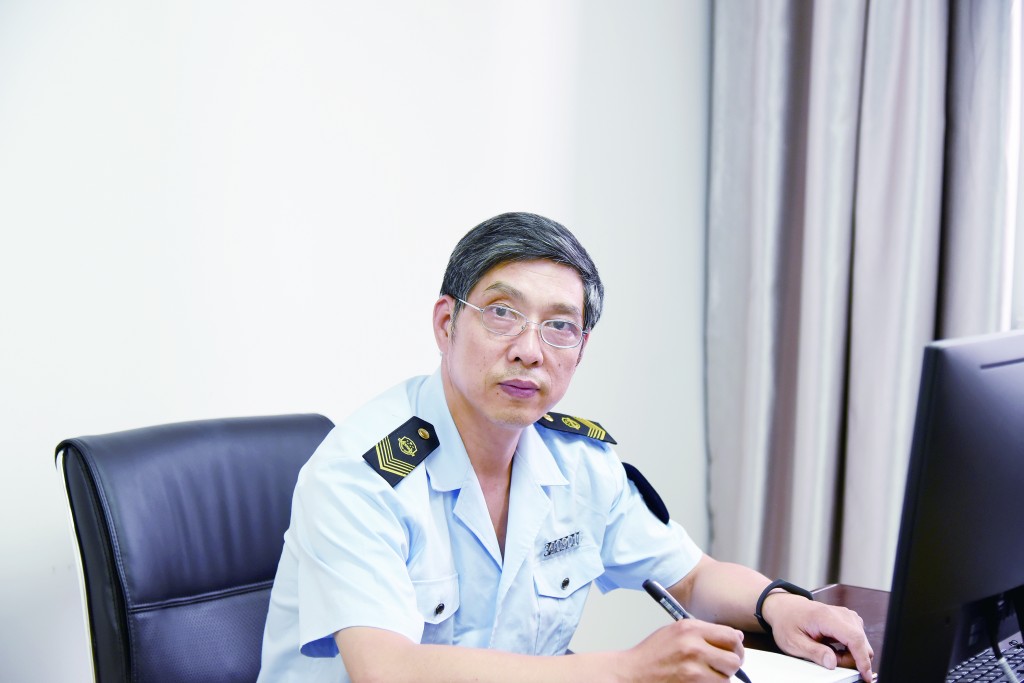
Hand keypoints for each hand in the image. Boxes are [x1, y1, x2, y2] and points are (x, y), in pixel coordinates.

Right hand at [627, 619, 745, 681]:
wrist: (632, 674)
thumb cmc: (651, 655)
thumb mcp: (675, 632)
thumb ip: (704, 632)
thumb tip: (736, 636)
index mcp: (690, 628)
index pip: (730, 635)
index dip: (736, 646)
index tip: (733, 651)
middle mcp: (693, 646)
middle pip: (734, 659)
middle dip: (730, 665)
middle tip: (722, 667)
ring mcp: (693, 669)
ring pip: (726, 678)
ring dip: (719, 678)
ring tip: (702, 675)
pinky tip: (696, 681)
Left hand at [762, 593, 873, 681]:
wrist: (785, 608)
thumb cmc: (788, 622)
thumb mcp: (793, 642)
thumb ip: (814, 653)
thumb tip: (832, 663)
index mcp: (826, 617)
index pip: (854, 637)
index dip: (862, 658)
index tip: (864, 674)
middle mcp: (840, 613)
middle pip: (861, 642)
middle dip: (850, 659)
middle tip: (828, 660)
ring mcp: (847, 615)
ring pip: (862, 643)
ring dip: (850, 654)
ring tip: (827, 651)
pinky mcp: (849, 620)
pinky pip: (858, 640)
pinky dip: (850, 649)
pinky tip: (834, 648)